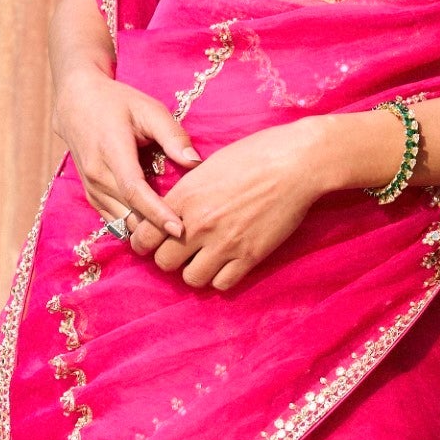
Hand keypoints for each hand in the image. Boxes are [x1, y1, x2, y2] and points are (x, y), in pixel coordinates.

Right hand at [54, 61, 197, 258]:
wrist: (75, 101)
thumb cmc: (118, 102)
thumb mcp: (148, 109)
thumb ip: (172, 135)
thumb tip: (195, 162)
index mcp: (112, 151)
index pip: (135, 191)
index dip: (157, 213)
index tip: (180, 229)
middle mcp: (96, 174)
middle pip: (128, 213)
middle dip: (156, 230)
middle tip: (188, 239)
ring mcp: (90, 187)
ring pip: (119, 221)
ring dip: (145, 232)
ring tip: (173, 238)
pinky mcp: (90, 194)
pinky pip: (112, 219)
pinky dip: (132, 226)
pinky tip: (154, 229)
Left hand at [147, 115, 387, 292]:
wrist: (295, 163)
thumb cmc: (253, 155)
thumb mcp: (207, 167)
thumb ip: (186, 193)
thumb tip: (172, 212)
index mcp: (184, 196)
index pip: (144, 236)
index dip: (146, 243)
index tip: (154, 242)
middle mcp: (198, 223)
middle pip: (164, 262)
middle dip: (171, 258)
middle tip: (182, 251)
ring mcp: (224, 242)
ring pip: (191, 279)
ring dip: (196, 271)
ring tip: (206, 259)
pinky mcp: (250, 256)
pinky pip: (222, 284)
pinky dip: (221, 277)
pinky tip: (227, 263)